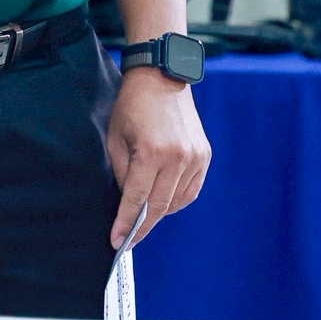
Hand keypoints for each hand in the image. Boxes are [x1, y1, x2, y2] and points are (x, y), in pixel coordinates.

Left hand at [106, 68, 209, 249]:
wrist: (162, 78)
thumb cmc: (133, 106)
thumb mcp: (115, 139)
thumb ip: (122, 174)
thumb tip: (128, 202)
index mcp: (151, 152)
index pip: (137, 200)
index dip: (126, 224)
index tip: (117, 241)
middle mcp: (177, 157)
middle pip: (158, 207)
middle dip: (141, 226)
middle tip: (128, 239)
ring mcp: (195, 158)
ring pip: (176, 202)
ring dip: (158, 213)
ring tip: (142, 217)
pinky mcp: (204, 156)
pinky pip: (190, 191)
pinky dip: (176, 201)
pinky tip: (163, 202)